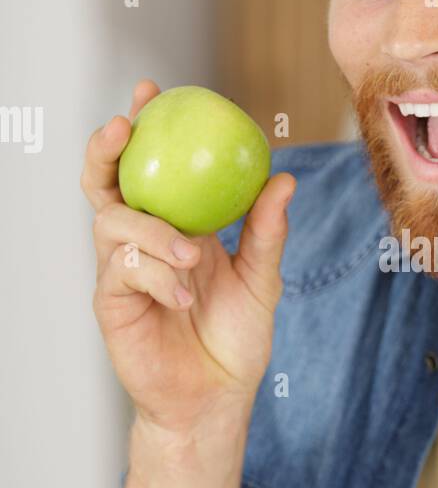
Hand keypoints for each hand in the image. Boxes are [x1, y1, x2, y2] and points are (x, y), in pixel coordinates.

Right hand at [82, 79, 295, 435]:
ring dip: (151, 230)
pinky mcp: (112, 303)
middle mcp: (140, 242)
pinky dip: (156, 276)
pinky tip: (183, 296)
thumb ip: (266, 232)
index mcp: (173, 225)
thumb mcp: (261, 279)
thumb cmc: (235, 338)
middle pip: (104, 183)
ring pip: (112, 224)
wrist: (216, 398)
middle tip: (125, 126)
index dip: (143, 125)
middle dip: (105, 149)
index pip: (150, 166)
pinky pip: (122, 272)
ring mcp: (121, 271)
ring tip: (191, 254)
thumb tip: (283, 178)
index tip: (151, 88)